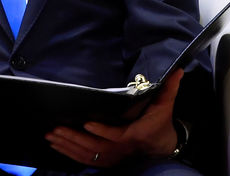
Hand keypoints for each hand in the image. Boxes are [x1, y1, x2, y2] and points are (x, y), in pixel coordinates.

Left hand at [45, 69, 182, 167]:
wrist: (162, 146)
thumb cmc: (159, 123)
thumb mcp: (165, 105)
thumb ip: (169, 87)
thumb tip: (178, 68)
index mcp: (134, 134)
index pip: (116, 135)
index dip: (101, 131)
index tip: (86, 122)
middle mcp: (121, 148)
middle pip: (94, 146)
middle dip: (74, 138)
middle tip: (55, 128)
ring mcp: (112, 156)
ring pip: (87, 154)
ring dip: (67, 146)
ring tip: (51, 135)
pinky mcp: (106, 160)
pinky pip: (85, 159)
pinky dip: (69, 153)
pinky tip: (56, 145)